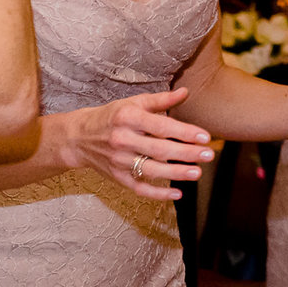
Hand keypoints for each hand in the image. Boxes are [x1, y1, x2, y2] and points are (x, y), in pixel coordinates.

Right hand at [60, 88, 209, 199]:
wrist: (78, 137)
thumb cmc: (112, 116)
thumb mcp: (133, 103)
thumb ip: (160, 100)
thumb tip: (185, 92)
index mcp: (129, 118)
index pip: (161, 126)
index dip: (185, 132)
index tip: (205, 137)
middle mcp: (123, 140)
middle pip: (159, 150)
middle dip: (186, 153)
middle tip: (209, 155)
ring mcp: (119, 161)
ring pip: (151, 170)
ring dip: (176, 173)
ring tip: (197, 173)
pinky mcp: (117, 177)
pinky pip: (139, 188)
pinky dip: (157, 193)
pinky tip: (177, 194)